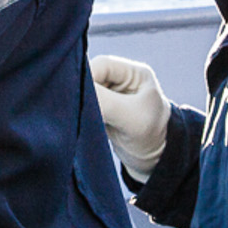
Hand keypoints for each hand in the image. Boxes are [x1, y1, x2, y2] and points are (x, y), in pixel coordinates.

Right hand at [90, 55, 169, 179]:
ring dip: (81, 102)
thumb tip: (74, 89)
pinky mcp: (102, 107)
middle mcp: (122, 78)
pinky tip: (82, 121)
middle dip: (82, 90)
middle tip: (78, 109)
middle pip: (90, 74)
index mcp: (135, 73)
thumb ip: (105, 102)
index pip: (101, 64)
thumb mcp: (131, 119)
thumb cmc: (150, 138)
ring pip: (84, 88)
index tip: (80, 98)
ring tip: (83, 118)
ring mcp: (112, 93)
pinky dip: (80, 111)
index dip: (87, 77)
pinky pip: (84, 102)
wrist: (153, 163)